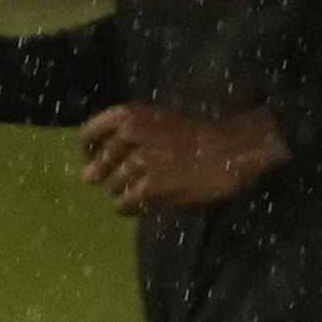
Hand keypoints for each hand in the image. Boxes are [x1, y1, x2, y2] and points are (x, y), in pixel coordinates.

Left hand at [78, 103, 292, 215]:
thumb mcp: (158, 120)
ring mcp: (139, 161)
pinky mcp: (150, 187)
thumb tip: (86, 175)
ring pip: (112, 187)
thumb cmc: (198, 133)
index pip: (87, 136)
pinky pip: (124, 204)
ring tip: (149, 188)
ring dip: (125, 192)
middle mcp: (128, 135)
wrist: (234, 147)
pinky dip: (131, 207)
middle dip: (111, 177)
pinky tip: (148, 202)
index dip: (89, 153)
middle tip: (135, 178)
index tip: (96, 162)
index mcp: (127, 114)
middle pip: (99, 168)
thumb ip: (123, 139)